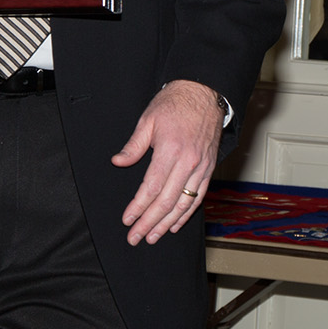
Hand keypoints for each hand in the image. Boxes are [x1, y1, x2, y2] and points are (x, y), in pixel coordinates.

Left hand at [112, 80, 223, 245]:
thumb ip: (134, 145)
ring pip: (184, 203)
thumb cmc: (175, 103)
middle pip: (167, 201)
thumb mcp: (148, 119)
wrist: (205, 92)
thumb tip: (118, 161)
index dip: (139, 207)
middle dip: (150, 222)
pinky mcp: (209, 168)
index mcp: (171, 149)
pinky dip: (187, 213)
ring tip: (153, 236)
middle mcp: (188, 161)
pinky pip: (199, 196)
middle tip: (136, 237)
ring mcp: (201, 166)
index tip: (127, 220)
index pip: (152, 187)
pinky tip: (175, 224)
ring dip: (167, 223)